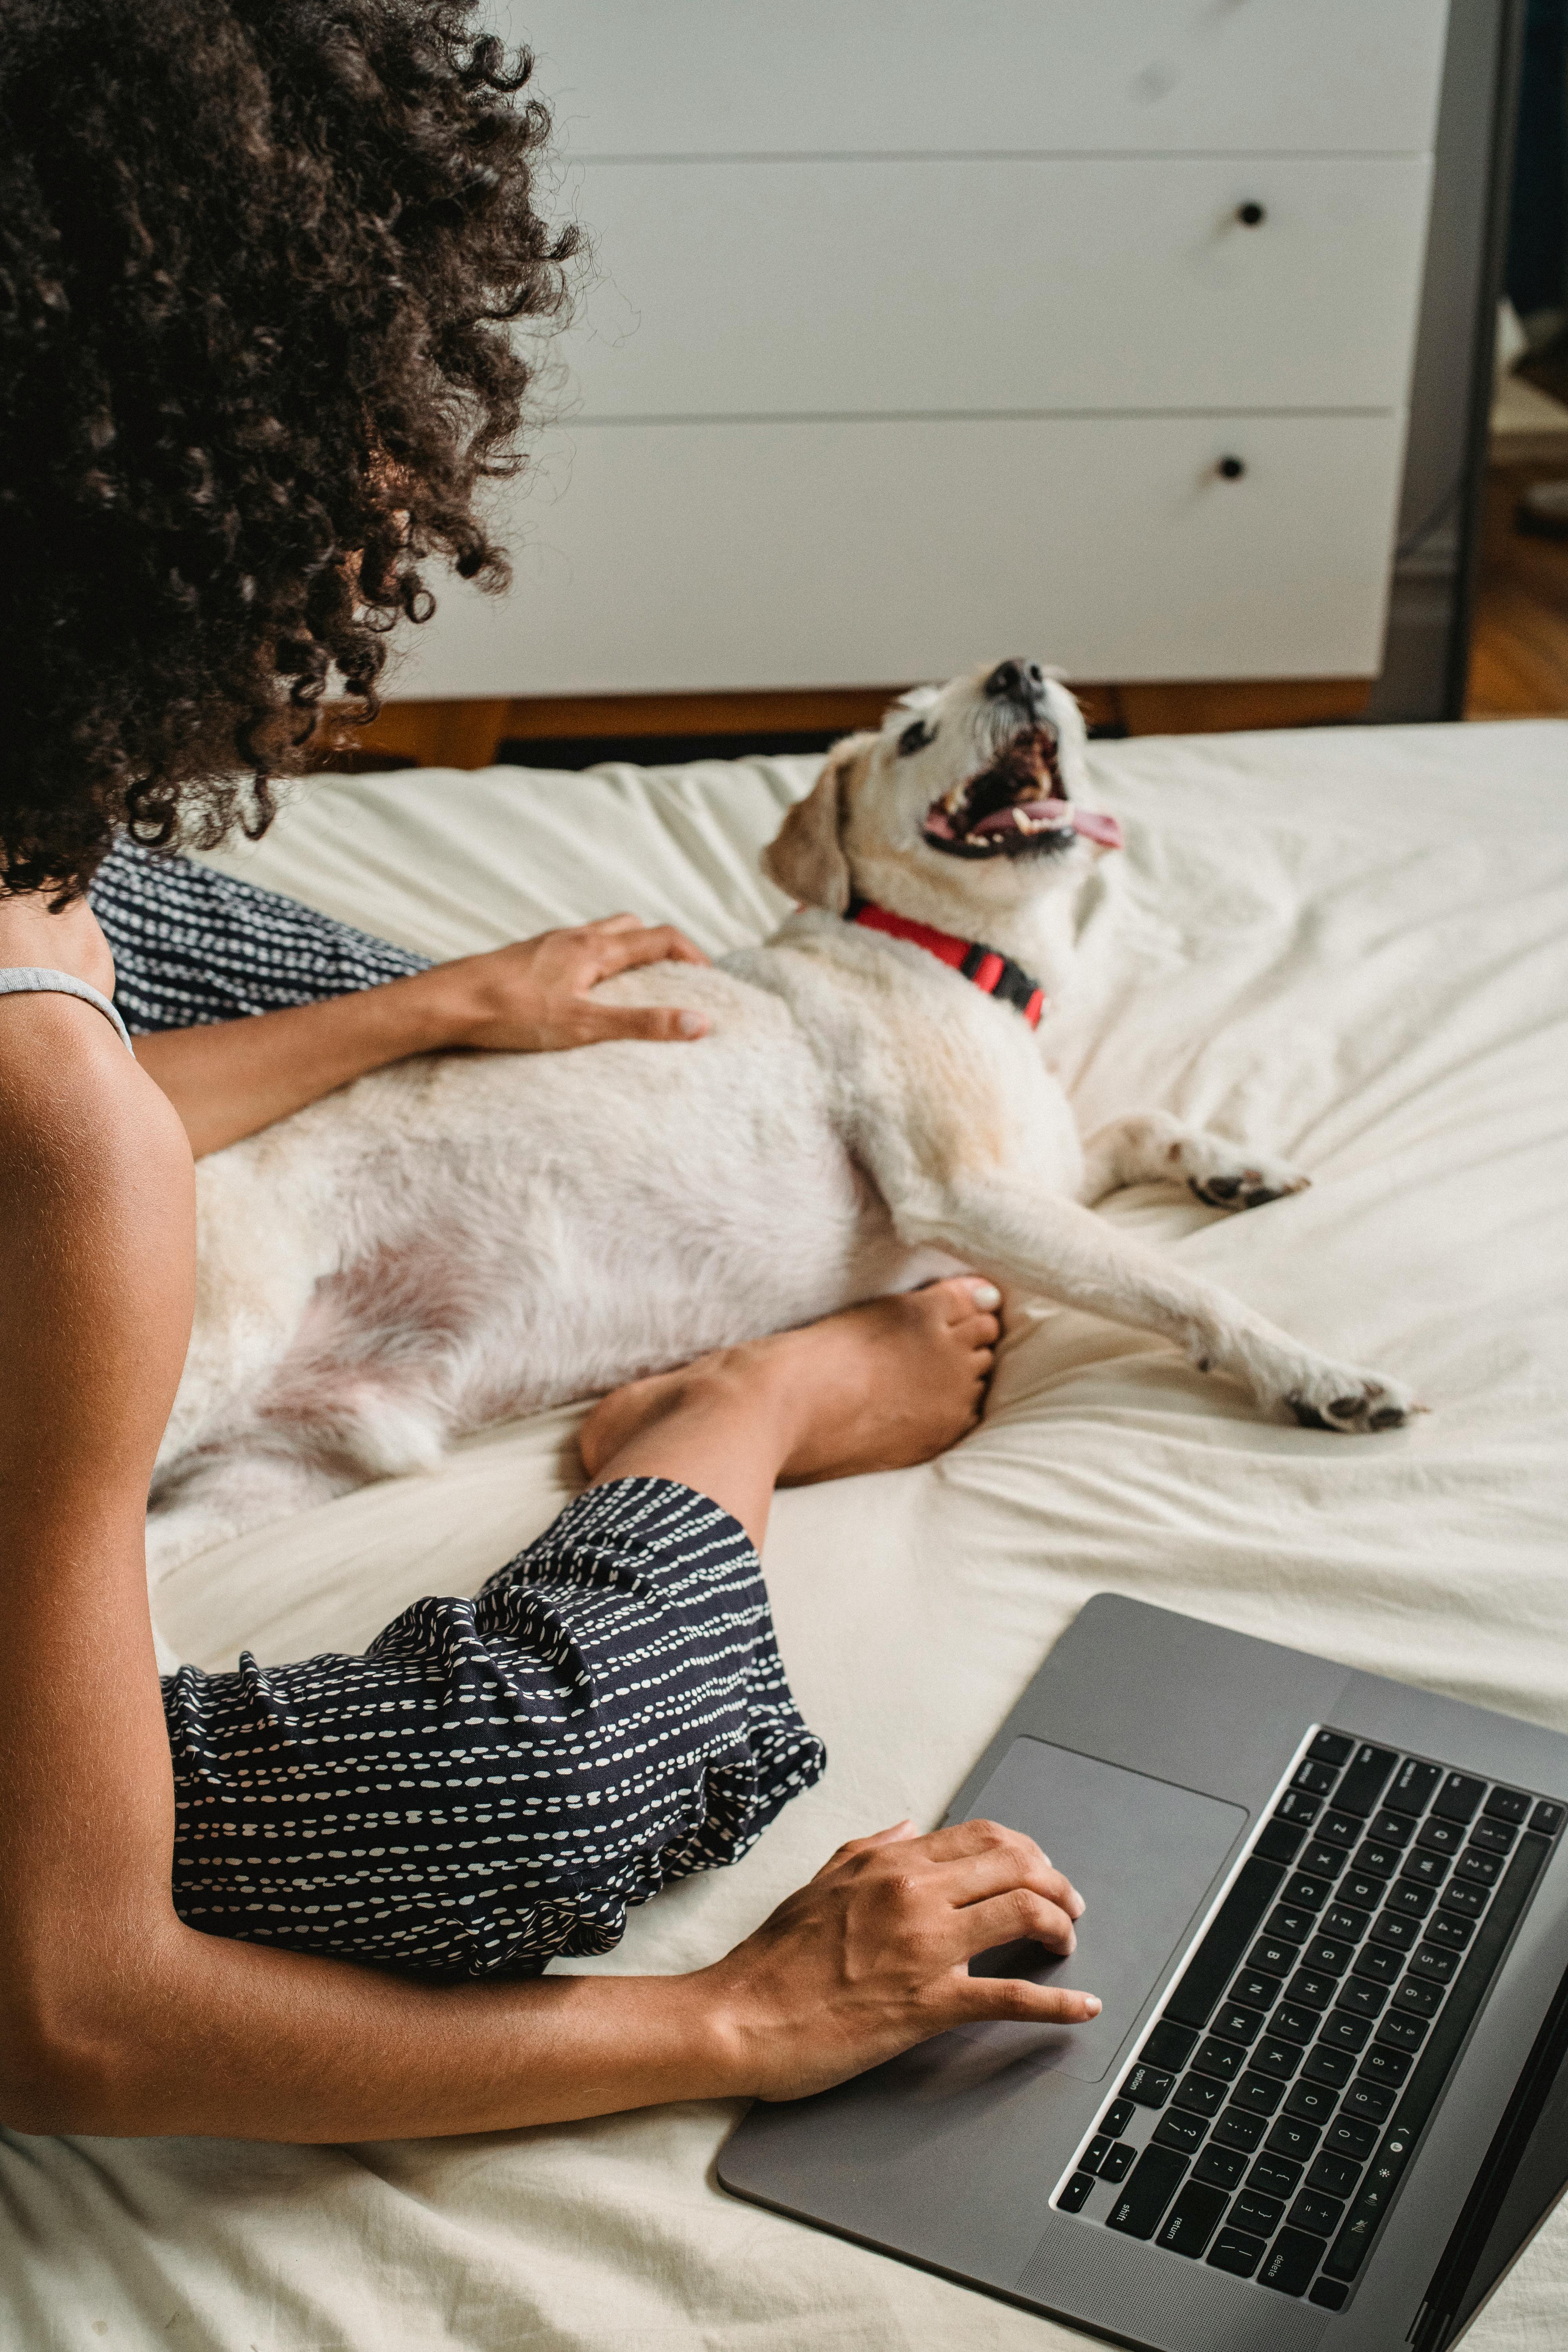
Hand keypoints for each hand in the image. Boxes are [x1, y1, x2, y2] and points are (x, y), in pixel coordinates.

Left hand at [418, 915, 711, 1051]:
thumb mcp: (584, 1026)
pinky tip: (582, 991)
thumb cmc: (510, 1014)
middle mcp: (574, 937)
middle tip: (674, 978)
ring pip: (600, 934)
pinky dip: (593, 961)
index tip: (709, 978)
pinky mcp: (527, 957)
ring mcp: (548, 944)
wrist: (447, 1003)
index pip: (660, 937)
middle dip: (660, 947)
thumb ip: (642, 1024)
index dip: (692, 953)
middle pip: (632, 927)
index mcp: (595, 949)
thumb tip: (698, 1023)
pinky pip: (573, 948)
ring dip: (625, 951)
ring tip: (632, 986)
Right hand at [699, 1818, 1099, 2102]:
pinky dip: (1057, 2003)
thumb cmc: (772, 1958)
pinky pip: (1010, 1997)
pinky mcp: (928, 2005)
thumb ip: (868, 1849)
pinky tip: (1082, 2007)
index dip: (1025, 1851)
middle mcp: (914, 1895)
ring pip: (1024, 1913)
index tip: (1039, 1870)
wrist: (739, 2017)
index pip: (982, 1838)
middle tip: (1068, 1905)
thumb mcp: (819, 1882)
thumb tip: (906, 1828)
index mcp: (890, 1865)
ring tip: (1069, 1942)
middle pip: (1017, 1866)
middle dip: (1056, 1882)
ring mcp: (925, 1948)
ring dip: (1062, 1926)